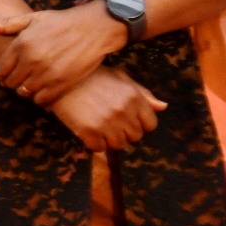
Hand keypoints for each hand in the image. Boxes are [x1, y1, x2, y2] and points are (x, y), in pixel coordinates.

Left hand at [0, 2, 127, 105]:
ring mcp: (47, 73)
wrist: (94, 28)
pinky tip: (46, 88)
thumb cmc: (61, 22)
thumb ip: (4, 24)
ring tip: (34, 82)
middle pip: (11, 83)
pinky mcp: (62, 84)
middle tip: (23, 77)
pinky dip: (41, 98)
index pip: (1, 69)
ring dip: (27, 89)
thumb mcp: (32, 18)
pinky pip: (42, 100)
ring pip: (25, 93)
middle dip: (14, 81)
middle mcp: (32, 60)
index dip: (3, 73)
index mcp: (22, 44)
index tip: (10, 72)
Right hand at [46, 65, 165, 151]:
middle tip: (109, 122)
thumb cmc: (93, 76)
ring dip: (109, 139)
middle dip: (124, 132)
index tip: (126, 120)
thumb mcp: (121, 79)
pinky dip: (93, 143)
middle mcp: (124, 112)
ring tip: (98, 126)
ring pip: (118, 145)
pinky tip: (87, 131)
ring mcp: (106, 123)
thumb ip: (143, 94)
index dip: (139, 124)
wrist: (61, 78)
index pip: (150, 125)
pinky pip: (99, 148)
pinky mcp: (89, 131)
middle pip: (134, 137)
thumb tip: (163, 107)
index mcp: (134, 98)